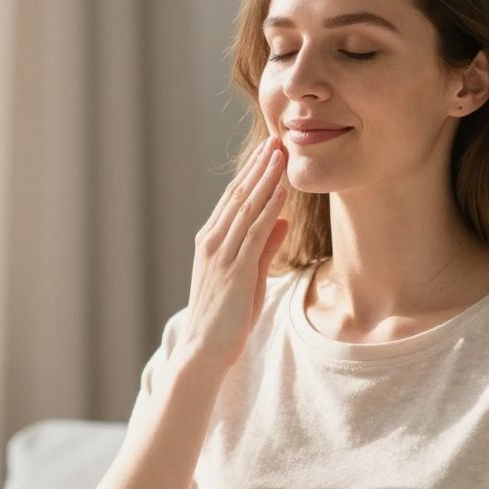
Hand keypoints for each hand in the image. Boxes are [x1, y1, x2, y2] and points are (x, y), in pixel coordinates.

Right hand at [182, 135, 289, 372]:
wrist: (205, 350)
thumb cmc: (227, 317)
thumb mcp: (249, 276)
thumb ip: (264, 246)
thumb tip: (283, 219)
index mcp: (212, 241)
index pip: (235, 199)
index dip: (253, 173)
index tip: (270, 150)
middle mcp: (212, 242)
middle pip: (239, 195)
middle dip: (260, 166)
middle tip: (277, 138)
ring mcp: (221, 255)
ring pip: (246, 209)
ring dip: (265, 179)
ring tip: (281, 154)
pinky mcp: (234, 271)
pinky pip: (252, 234)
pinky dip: (267, 210)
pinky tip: (280, 192)